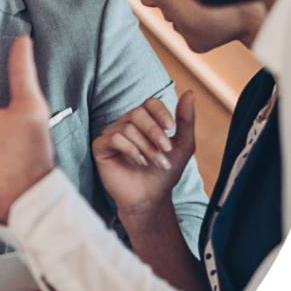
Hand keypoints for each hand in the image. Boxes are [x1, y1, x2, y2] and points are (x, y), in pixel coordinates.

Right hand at [92, 93, 194, 217]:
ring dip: (146, 147)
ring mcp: (112, 134)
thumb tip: (189, 93)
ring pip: (127, 127)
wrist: (150, 197)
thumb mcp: (183, 145)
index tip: (171, 128)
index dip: (161, 112)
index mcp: (145, 120)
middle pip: (138, 113)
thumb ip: (186, 120)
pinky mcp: (101, 146)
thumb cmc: (165, 172)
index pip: (150, 103)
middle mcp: (127, 123)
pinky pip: (114, 138)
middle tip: (166, 151)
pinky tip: (139, 162)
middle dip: (155, 132)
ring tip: (155, 162)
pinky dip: (130, 150)